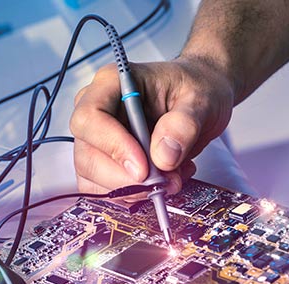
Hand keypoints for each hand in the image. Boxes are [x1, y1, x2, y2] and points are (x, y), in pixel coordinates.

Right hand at [70, 56, 234, 198]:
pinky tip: (160, 181)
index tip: (143, 168)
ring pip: (92, 177)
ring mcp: (97, 138)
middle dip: (125, 178)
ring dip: (131, 189)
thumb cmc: (194, 88)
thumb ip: (184, 124)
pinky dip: (131, 195)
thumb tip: (163, 156)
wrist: (199, 99)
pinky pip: (102, 189)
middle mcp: (97, 110)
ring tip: (171, 178)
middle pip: (87, 155)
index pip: (90, 118)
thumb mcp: (201, 98)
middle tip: (164, 181)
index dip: (113, 147)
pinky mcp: (104, 161)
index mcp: (111, 83)